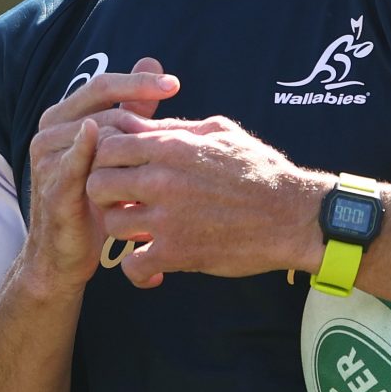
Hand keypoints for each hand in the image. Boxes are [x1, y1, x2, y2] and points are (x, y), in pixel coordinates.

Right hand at [22, 58, 179, 295]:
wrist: (64, 254)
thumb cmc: (93, 201)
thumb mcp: (114, 153)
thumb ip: (130, 109)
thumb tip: (152, 62)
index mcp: (60, 119)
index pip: (101, 86)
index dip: (137, 82)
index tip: (175, 85)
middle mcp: (48, 134)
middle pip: (102, 110)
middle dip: (142, 115)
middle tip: (178, 130)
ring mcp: (47, 162)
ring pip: (96, 136)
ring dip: (133, 143)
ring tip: (167, 157)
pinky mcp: (53, 190)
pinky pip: (77, 166)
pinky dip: (94, 153)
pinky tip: (113, 147)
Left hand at [84, 116, 327, 287]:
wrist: (293, 215)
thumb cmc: (259, 170)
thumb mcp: (220, 132)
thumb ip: (177, 128)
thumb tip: (143, 122)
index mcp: (172, 147)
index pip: (107, 145)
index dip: (106, 157)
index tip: (121, 169)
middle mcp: (163, 180)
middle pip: (97, 184)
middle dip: (105, 193)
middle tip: (124, 200)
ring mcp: (168, 219)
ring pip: (112, 224)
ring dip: (122, 230)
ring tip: (141, 231)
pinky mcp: (179, 253)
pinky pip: (133, 265)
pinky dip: (138, 269)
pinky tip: (153, 264)